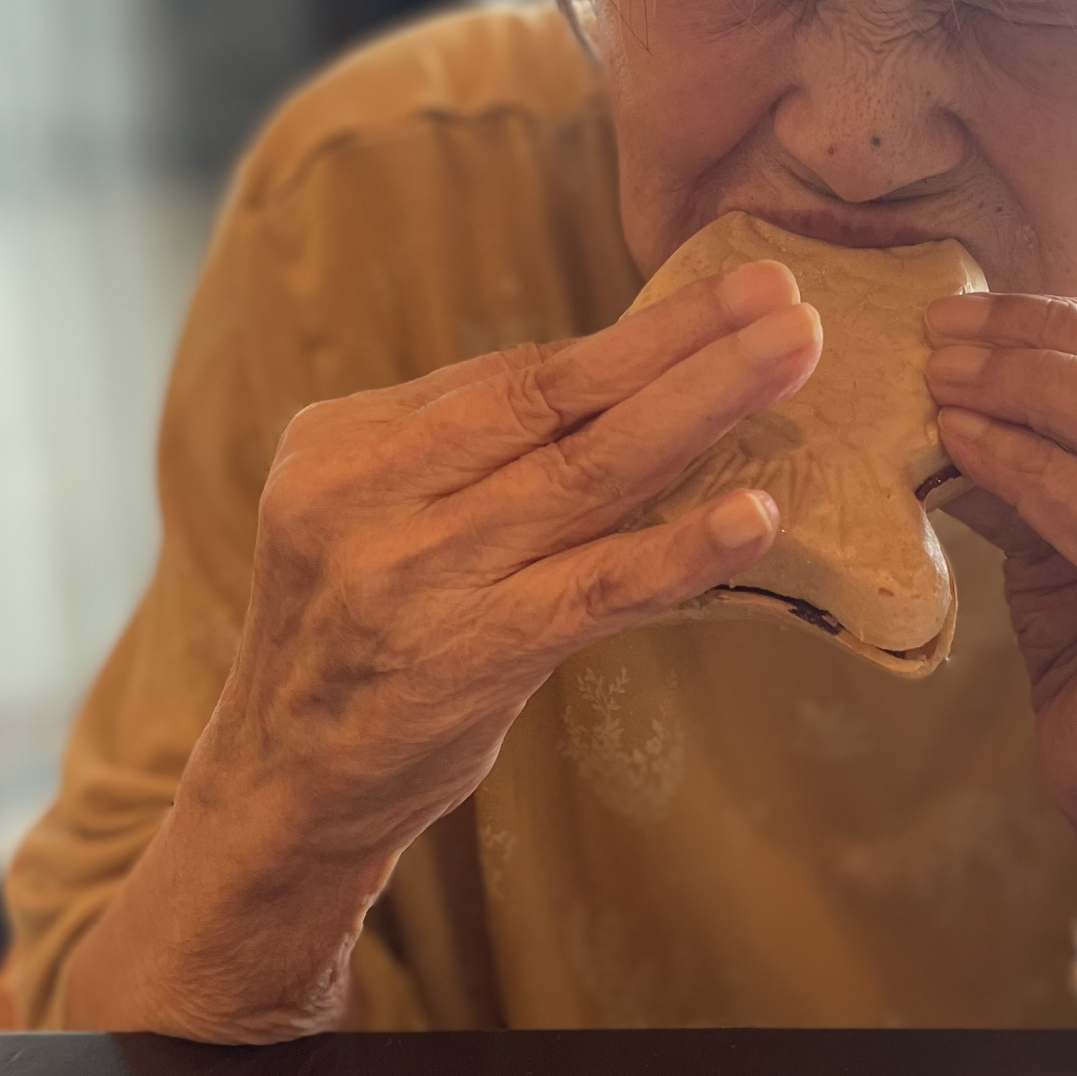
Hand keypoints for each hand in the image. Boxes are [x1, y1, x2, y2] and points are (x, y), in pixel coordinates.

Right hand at [68, 261, 820, 1037]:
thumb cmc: (360, 638)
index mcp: (344, 443)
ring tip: (791, 356)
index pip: (512, 373)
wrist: (285, 784)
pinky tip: (753, 515)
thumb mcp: (371, 519)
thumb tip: (627, 386)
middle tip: (782, 293)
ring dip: (701, 406)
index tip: (735, 291)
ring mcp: (419, 575)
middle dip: (679, 338)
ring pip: (585, 473)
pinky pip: (595, 589)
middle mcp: (370, 495)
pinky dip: (679, 548)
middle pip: (551, 397)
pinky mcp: (468, 655)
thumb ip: (465, 456)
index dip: (635, 332)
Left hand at [927, 292, 1076, 1023]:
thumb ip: (1030, 457)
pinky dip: (1034, 475)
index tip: (970, 311)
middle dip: (1050, 346)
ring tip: (948, 385)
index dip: (1074, 320)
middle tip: (947, 338)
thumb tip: (945, 378)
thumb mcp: (1062, 534)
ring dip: (1040, 396)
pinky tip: (967, 453)